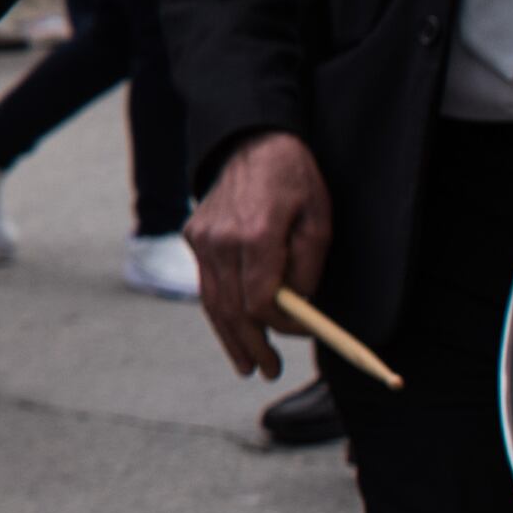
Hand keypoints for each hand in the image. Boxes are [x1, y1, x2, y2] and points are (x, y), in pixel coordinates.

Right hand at [186, 131, 333, 380]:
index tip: (300, 336)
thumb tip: (299, 308)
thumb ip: (308, 268)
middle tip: (267, 371)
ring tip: (246, 364)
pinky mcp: (193, 235)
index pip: (261, 301)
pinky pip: (207, 283)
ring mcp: (201, 238)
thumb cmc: (294, 180)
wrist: (251, 140)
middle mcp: (221, 240)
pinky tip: (232, 329)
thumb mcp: (319, 220)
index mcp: (256, 235)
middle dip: (251, 344)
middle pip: (231, 309)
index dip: (281, 327)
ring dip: (229, 337)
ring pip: (212, 301)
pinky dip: (219, 311)